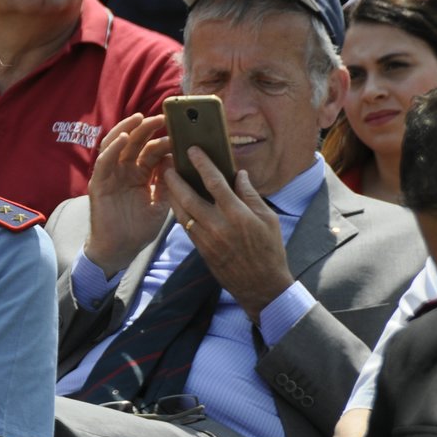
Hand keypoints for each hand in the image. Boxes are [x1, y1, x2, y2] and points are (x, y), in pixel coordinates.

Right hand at [83, 114, 172, 275]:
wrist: (120, 249)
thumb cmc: (139, 228)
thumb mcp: (161, 203)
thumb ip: (168, 182)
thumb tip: (176, 158)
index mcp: (141, 174)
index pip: (152, 150)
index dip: (164, 140)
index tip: (179, 132)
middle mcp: (125, 170)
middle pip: (135, 142)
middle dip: (147, 128)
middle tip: (163, 117)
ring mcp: (111, 175)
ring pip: (116, 145)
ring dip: (127, 130)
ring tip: (140, 119)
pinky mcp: (99, 182)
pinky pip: (104, 161)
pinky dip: (112, 148)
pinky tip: (123, 139)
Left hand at [163, 149, 291, 320]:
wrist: (260, 286)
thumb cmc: (269, 250)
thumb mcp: (269, 219)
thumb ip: (251, 195)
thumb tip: (239, 174)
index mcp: (238, 215)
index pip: (215, 183)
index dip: (202, 164)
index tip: (192, 151)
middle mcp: (218, 225)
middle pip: (189, 196)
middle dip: (176, 179)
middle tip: (167, 164)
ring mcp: (206, 239)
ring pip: (181, 212)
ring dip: (172, 194)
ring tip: (166, 179)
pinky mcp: (200, 249)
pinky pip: (184, 226)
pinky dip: (178, 211)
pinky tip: (176, 201)